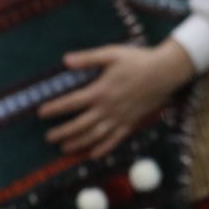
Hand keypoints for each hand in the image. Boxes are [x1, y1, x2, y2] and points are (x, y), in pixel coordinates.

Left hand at [38, 40, 194, 159]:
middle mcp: (108, 108)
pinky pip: (115, 139)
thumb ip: (89, 58)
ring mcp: (120, 117)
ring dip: (78, 143)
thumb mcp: (112, 53)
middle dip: (62, 132)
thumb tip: (65, 60)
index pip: (72, 103)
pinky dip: (103, 148)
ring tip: (64, 149)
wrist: (167, 71)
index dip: (55, 109)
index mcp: (101, 90)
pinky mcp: (131, 123)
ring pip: (95, 135)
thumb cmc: (138, 60)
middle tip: (48, 138)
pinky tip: (92, 155)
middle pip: (80, 125)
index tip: (41, 113)